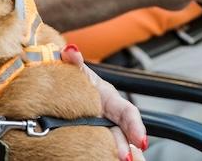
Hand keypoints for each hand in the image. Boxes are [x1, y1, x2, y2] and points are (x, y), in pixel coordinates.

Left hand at [61, 45, 146, 159]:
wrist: (61, 87)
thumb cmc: (74, 79)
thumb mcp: (75, 70)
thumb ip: (74, 61)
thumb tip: (70, 51)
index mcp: (110, 99)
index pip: (128, 113)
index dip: (136, 126)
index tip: (141, 141)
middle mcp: (109, 116)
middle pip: (122, 135)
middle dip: (125, 147)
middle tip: (125, 158)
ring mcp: (102, 129)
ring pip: (116, 144)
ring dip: (121, 153)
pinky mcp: (93, 139)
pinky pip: (103, 149)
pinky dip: (105, 156)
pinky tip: (104, 159)